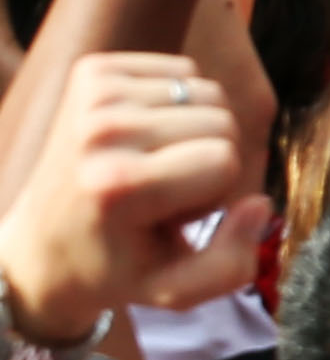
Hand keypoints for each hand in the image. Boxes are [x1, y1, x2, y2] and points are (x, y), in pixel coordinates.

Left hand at [0, 53, 267, 343]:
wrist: (40, 247)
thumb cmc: (114, 266)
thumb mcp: (172, 289)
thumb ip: (231, 265)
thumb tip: (259, 204)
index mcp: (118, 185)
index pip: (224, 160)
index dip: (213, 195)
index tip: (173, 218)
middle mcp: (101, 130)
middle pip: (222, 119)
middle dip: (210, 159)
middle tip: (164, 193)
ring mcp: (93, 95)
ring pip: (208, 91)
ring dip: (195, 130)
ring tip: (154, 165)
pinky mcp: (92, 72)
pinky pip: (182, 70)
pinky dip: (177, 103)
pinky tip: (144, 137)